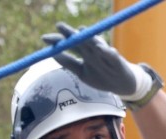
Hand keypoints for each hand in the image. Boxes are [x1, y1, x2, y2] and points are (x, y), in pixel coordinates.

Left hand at [41, 22, 157, 104]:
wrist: (122, 84)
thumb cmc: (100, 76)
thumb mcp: (81, 72)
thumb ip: (68, 63)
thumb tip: (53, 54)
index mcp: (84, 53)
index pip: (69, 44)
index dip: (57, 41)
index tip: (43, 39)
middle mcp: (93, 51)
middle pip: (80, 40)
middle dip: (69, 33)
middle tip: (58, 25)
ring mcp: (105, 55)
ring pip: (95, 44)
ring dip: (87, 38)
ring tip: (80, 31)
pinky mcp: (117, 61)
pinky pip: (111, 55)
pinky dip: (106, 51)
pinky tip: (99, 48)